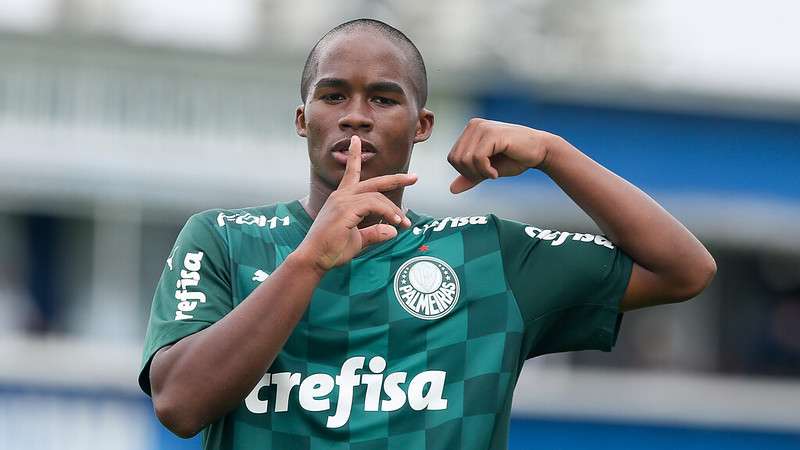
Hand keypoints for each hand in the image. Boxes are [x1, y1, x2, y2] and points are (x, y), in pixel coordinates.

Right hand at [295, 136, 416, 272]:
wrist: (313, 260)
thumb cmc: (331, 250)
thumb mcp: (358, 240)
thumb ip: (374, 233)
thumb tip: (393, 231)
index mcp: (341, 199)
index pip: (350, 173)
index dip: (355, 156)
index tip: (357, 141)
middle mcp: (341, 196)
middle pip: (373, 182)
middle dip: (396, 179)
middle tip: (414, 177)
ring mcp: (342, 201)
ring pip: (377, 197)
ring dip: (394, 210)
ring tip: (404, 222)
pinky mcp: (345, 210)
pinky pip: (374, 205)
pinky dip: (387, 212)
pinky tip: (395, 222)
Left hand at [447, 118, 552, 193]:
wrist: (540, 151)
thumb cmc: (515, 159)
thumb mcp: (487, 170)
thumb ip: (470, 177)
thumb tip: (451, 190)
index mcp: (470, 131)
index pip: (452, 157)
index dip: (465, 172)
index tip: (484, 174)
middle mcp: (474, 125)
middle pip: (456, 159)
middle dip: (471, 174)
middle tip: (488, 174)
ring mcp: (482, 127)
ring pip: (465, 159)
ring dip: (479, 173)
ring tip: (493, 172)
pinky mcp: (492, 134)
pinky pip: (477, 158)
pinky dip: (485, 171)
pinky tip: (496, 172)